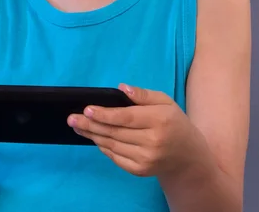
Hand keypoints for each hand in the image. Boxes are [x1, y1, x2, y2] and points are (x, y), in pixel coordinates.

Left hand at [68, 84, 193, 177]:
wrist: (187, 155)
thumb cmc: (173, 122)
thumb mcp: (165, 101)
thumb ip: (143, 95)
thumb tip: (122, 88)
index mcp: (159, 120)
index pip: (126, 117)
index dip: (105, 114)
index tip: (87, 109)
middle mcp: (152, 142)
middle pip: (115, 132)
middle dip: (91, 125)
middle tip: (72, 118)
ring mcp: (146, 159)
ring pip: (112, 145)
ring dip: (92, 135)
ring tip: (78, 126)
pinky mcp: (141, 171)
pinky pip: (116, 158)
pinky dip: (103, 147)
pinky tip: (94, 138)